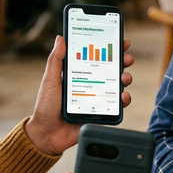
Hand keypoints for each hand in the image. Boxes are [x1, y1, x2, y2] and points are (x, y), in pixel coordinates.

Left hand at [24, 36, 133, 155]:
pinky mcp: (102, 114)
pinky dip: (124, 100)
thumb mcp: (50, 80)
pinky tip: (123, 96)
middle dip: (123, 61)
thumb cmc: (45, 106)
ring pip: (117, 86)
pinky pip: (116, 106)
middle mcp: (91, 85)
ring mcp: (97, 99)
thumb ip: (55, 60)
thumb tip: (60, 38)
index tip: (120, 40)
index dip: (110, 48)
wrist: (47, 134)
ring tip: (125, 77)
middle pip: (111, 70)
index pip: (97, 57)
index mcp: (79, 74)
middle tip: (127, 58)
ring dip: (125, 79)